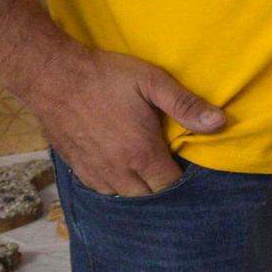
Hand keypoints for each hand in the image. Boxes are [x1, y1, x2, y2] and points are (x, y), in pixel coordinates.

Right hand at [9, 43, 224, 195]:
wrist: (51, 76)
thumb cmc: (105, 76)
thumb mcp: (152, 82)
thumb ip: (186, 105)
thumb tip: (219, 123)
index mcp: (140, 152)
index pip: (169, 183)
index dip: (181, 175)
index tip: (183, 160)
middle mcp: (117, 169)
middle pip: (148, 194)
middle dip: (160, 183)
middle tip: (166, 162)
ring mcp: (93, 170)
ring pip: (122, 195)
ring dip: (137, 186)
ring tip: (145, 168)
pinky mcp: (74, 166)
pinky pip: (99, 189)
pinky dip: (113, 184)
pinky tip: (119, 168)